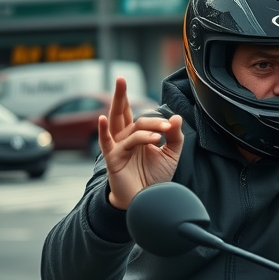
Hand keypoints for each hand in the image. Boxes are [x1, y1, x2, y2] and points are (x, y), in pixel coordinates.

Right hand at [99, 77, 183, 209]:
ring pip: (128, 129)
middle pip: (121, 113)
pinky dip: (103, 130)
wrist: (148, 201)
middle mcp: (125, 139)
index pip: (140, 117)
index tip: (171, 126)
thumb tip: (176, 117)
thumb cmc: (155, 178)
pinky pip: (107, 143)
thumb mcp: (171, 155)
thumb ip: (175, 137)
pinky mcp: (113, 159)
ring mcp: (118, 148)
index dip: (156, 119)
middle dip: (120, 95)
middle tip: (121, 78)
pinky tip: (102, 118)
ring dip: (145, 128)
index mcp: (138, 136)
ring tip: (161, 133)